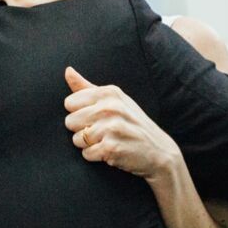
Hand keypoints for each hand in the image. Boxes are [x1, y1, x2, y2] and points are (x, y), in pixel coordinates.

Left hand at [63, 67, 182, 185]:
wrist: (159, 151)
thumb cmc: (132, 123)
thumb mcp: (114, 100)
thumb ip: (87, 87)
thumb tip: (67, 71)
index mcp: (109, 92)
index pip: (69, 102)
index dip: (79, 113)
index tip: (95, 116)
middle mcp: (110, 107)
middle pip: (70, 121)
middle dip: (81, 130)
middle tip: (101, 131)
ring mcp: (112, 127)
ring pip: (76, 139)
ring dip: (88, 144)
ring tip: (107, 141)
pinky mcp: (112, 147)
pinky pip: (86, 153)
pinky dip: (95, 156)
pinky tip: (110, 151)